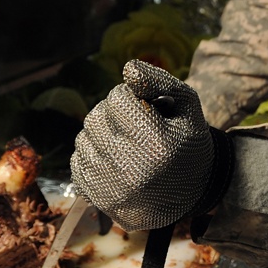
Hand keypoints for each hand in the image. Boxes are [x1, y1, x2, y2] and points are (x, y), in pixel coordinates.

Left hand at [70, 59, 232, 230]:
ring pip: (83, 138)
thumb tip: (128, 68)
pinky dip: (93, 155)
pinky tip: (115, 159)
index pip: (117, 98)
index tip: (143, 106)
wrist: (190, 195)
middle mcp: (132, 169)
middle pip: (96, 117)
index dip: (129, 96)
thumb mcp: (187, 106)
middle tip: (132, 123)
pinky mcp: (98, 198)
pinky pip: (77, 161)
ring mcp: (111, 188)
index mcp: (158, 145)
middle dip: (112, 113)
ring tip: (125, 142)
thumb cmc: (187, 142)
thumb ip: (160, 81)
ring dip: (101, 134)